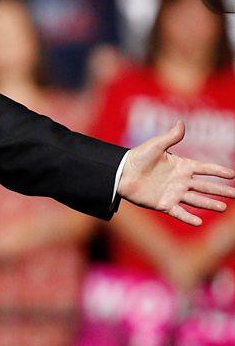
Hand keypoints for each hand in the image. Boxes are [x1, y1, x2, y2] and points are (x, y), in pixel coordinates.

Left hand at [119, 121, 234, 225]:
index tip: (233, 174)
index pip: (205, 168)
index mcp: (181, 166)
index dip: (218, 171)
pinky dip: (188, 218)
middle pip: (205, 186)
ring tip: (223, 208)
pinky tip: (199, 222)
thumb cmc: (137, 157)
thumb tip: (181, 122)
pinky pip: (179, 212)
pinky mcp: (163, 204)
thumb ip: (170, 137)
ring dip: (209, 204)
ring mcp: (173, 193)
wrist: (121, 173)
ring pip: (196, 200)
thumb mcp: (155, 146)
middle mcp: (180, 181)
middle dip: (221, 190)